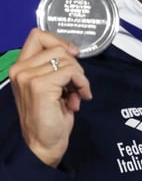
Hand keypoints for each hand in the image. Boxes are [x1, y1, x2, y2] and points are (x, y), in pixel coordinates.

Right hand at [8, 29, 92, 167]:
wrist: (43, 144)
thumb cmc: (49, 118)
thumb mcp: (51, 87)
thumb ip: (55, 68)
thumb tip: (72, 51)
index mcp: (21, 68)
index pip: (38, 35)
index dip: (59, 41)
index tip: (73, 54)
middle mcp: (20, 70)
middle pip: (58, 47)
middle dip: (75, 64)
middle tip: (76, 84)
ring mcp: (28, 77)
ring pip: (67, 59)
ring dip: (80, 76)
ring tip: (76, 94)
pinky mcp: (40, 86)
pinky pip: (72, 72)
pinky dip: (82, 84)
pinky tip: (79, 99)